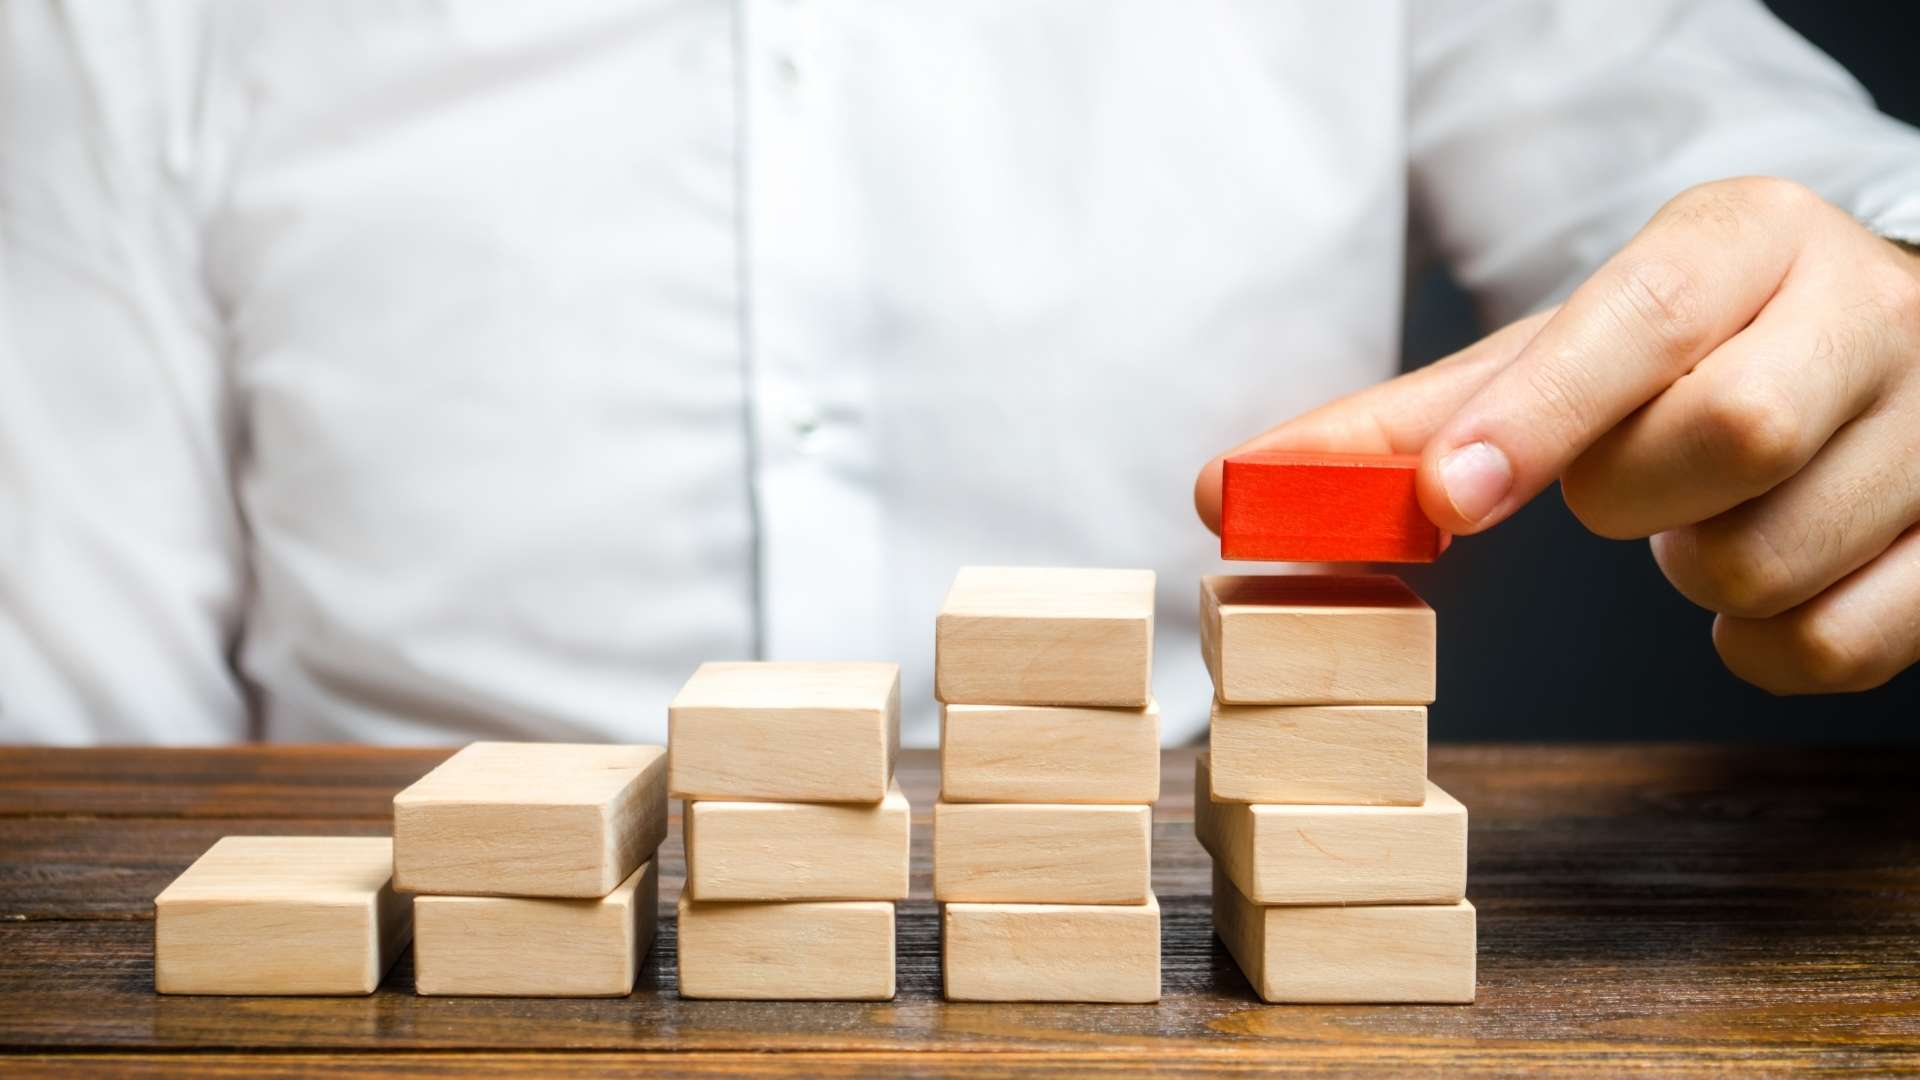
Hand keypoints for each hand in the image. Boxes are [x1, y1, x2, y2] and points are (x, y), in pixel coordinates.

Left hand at [1196, 177, 1919, 694]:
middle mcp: (1865, 311)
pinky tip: (1757, 580)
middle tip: (1624, 486)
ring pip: (1771, 558)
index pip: (1646, 319)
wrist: (1867, 342)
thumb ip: (1408, 421)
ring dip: (1690, 571)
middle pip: (1722, 435)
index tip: (1447, 496)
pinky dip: (1759, 643)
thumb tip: (1226, 492)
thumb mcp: (1559, 352)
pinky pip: (1833, 644)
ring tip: (1700, 518)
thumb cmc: (1684, 353)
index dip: (1541, 413)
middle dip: (1628, 497)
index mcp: (1746, 238)